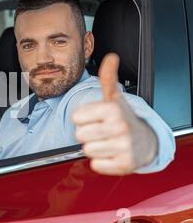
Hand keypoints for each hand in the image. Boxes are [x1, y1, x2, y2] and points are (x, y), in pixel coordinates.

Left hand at [72, 53, 157, 174]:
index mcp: (113, 109)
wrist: (145, 141)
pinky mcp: (123, 165)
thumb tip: (111, 57)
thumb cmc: (122, 118)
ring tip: (107, 141)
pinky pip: (96, 165)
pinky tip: (111, 153)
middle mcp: (120, 127)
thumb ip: (108, 78)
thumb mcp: (114, 98)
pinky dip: (101, 162)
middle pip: (79, 135)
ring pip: (87, 150)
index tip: (96, 118)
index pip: (76, 118)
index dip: (83, 118)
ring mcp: (123, 147)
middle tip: (101, 131)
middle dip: (87, 133)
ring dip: (94, 147)